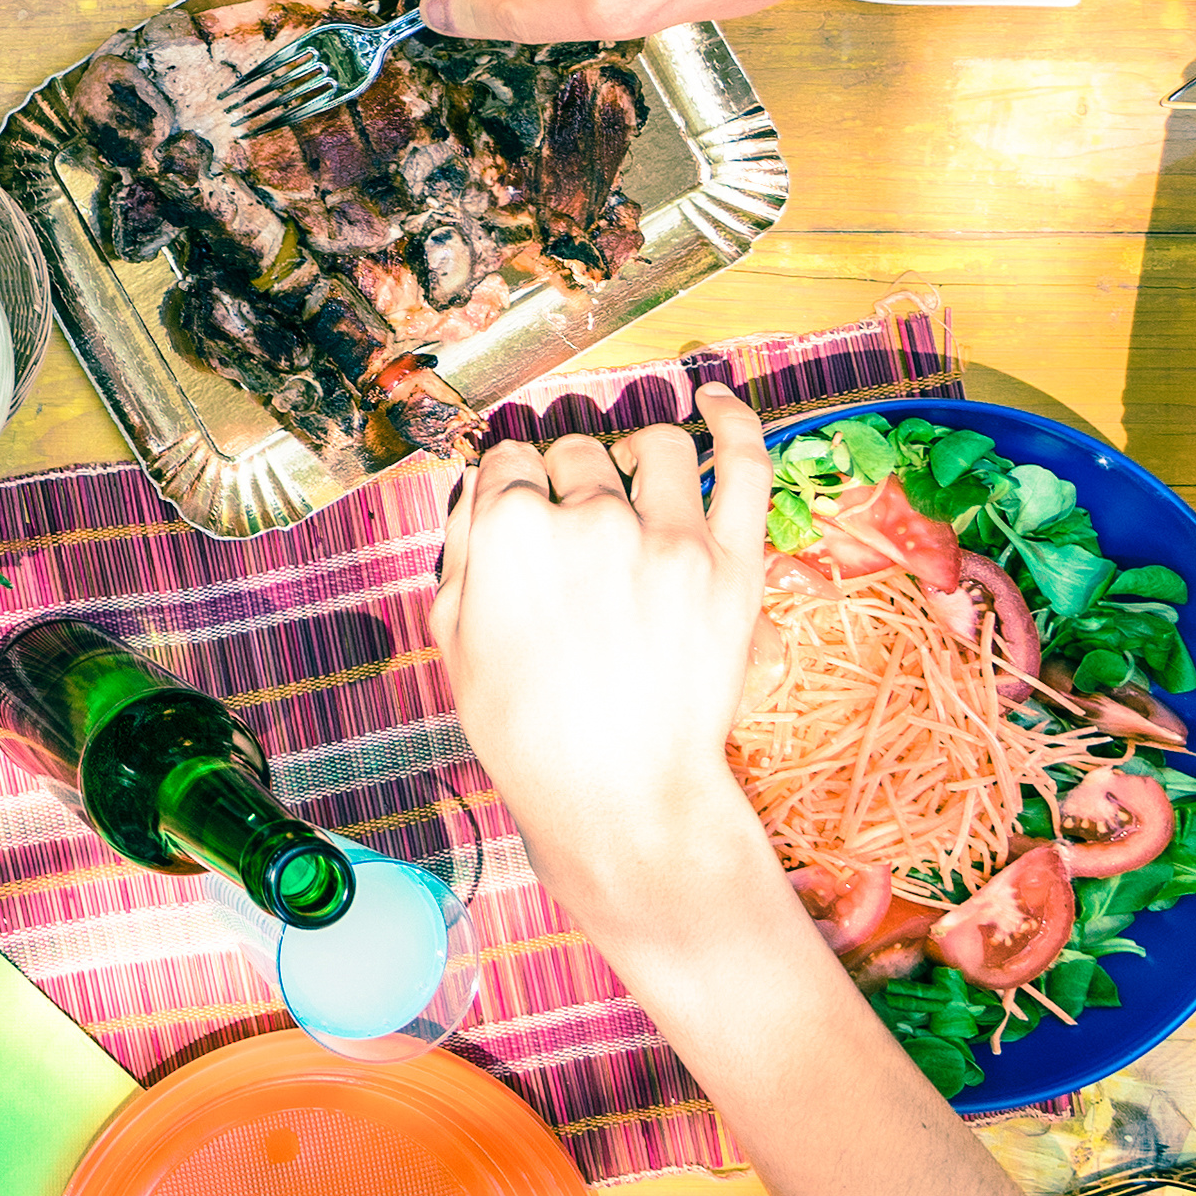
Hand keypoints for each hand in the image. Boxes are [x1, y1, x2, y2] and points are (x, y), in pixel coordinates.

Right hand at [431, 387, 804, 962]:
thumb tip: (481, 494)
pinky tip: (714, 399)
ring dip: (633, 456)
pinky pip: (741, 463)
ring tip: (630, 484)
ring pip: (652, 446)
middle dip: (566, 479)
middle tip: (571, 526)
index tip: (518, 509)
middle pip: (575, 454)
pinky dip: (732, 419)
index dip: (509, 487)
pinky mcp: (730, 563)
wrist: (619, 796)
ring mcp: (667, 536)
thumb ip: (463, 551)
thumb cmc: (527, 730)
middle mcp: (588, 519)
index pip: (506, 463)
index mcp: (509, 533)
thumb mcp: (455, 638)